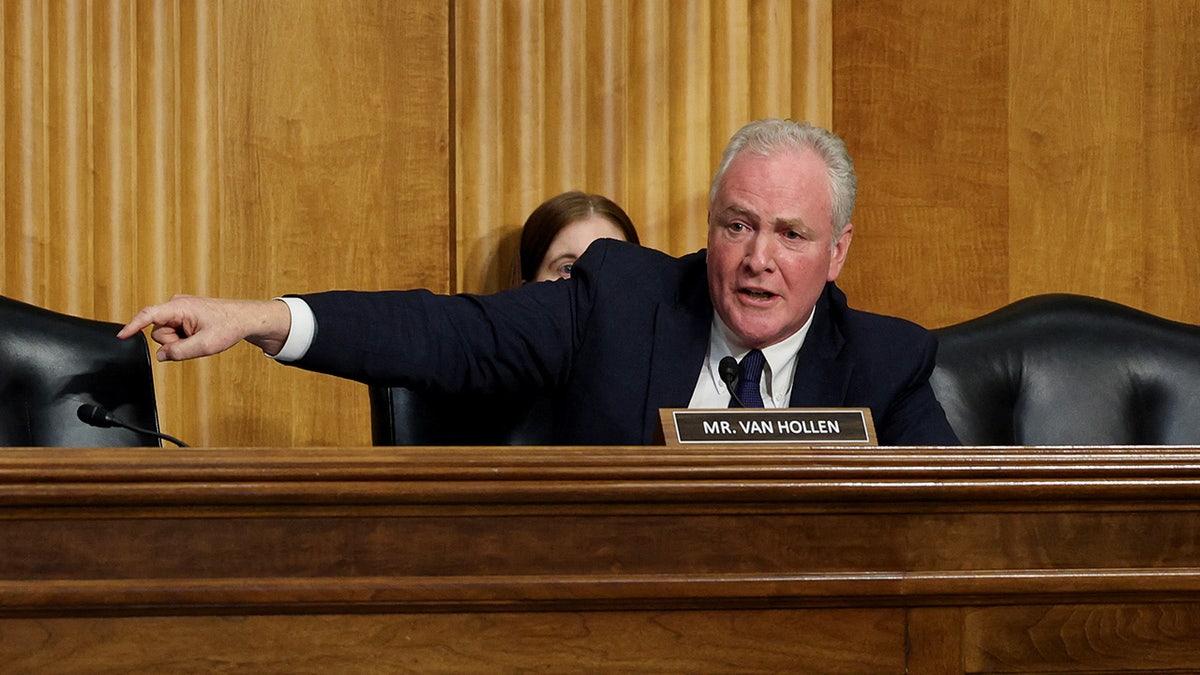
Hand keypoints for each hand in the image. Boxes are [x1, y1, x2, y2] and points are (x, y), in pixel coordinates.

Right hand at [118, 294, 291, 361]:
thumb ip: (180, 352)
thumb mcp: (205, 345)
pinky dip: (184, 338)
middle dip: (173, 342)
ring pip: (166, 334)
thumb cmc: (229, 326)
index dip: (133, 326)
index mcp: (180, 307)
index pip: (149, 315)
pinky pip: (174, 332)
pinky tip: (198, 334)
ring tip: (199, 336)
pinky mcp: (182, 314)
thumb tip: (161, 356)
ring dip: (180, 341)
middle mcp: (177, 304)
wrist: (244, 319)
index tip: (121, 336)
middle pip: (159, 332)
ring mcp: (179, 309)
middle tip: (195, 341)